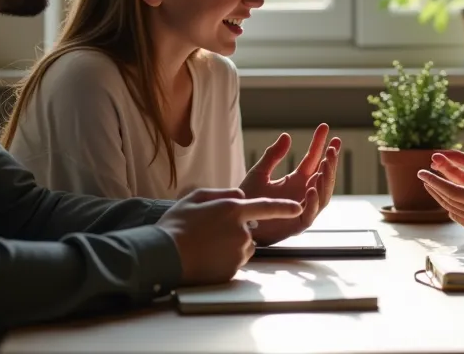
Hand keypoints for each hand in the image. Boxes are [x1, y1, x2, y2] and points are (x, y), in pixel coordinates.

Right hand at [157, 191, 302, 285]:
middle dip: (236, 230)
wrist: (164, 256)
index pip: (267, 207)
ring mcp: (238, 253)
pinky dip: (224, 260)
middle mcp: (241, 232)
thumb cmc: (176, 225)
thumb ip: (223, 193)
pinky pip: (234, 263)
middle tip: (208, 233)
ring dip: (231, 246)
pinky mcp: (233, 270)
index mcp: (233, 210)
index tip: (298, 208)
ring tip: (206, 246)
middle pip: (249, 230)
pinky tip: (206, 258)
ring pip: (243, 247)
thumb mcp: (196, 198)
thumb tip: (240, 195)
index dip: (284, 207)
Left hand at [239, 123, 340, 244]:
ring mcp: (303, 209)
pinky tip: (311, 188)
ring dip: (326, 180)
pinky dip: (313, 202)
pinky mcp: (297, 224)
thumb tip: (287, 135)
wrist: (237, 223)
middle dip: (330, 162)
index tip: (325, 128)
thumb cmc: (248, 200)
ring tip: (326, 163)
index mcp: (296, 180)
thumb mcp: (259, 173)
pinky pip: (311, 214)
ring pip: (323, 194)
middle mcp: (303, 193)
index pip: (313, 159)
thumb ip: (273, 156)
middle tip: (332, 147)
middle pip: (323, 176)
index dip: (319, 144)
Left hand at [418, 138, 463, 249]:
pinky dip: (456, 210)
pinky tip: (451, 202)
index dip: (436, 183)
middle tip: (422, 176)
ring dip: (443, 200)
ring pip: (457, 214)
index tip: (422, 173)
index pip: (455, 193)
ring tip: (433, 187)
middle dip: (435, 189)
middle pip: (451, 204)